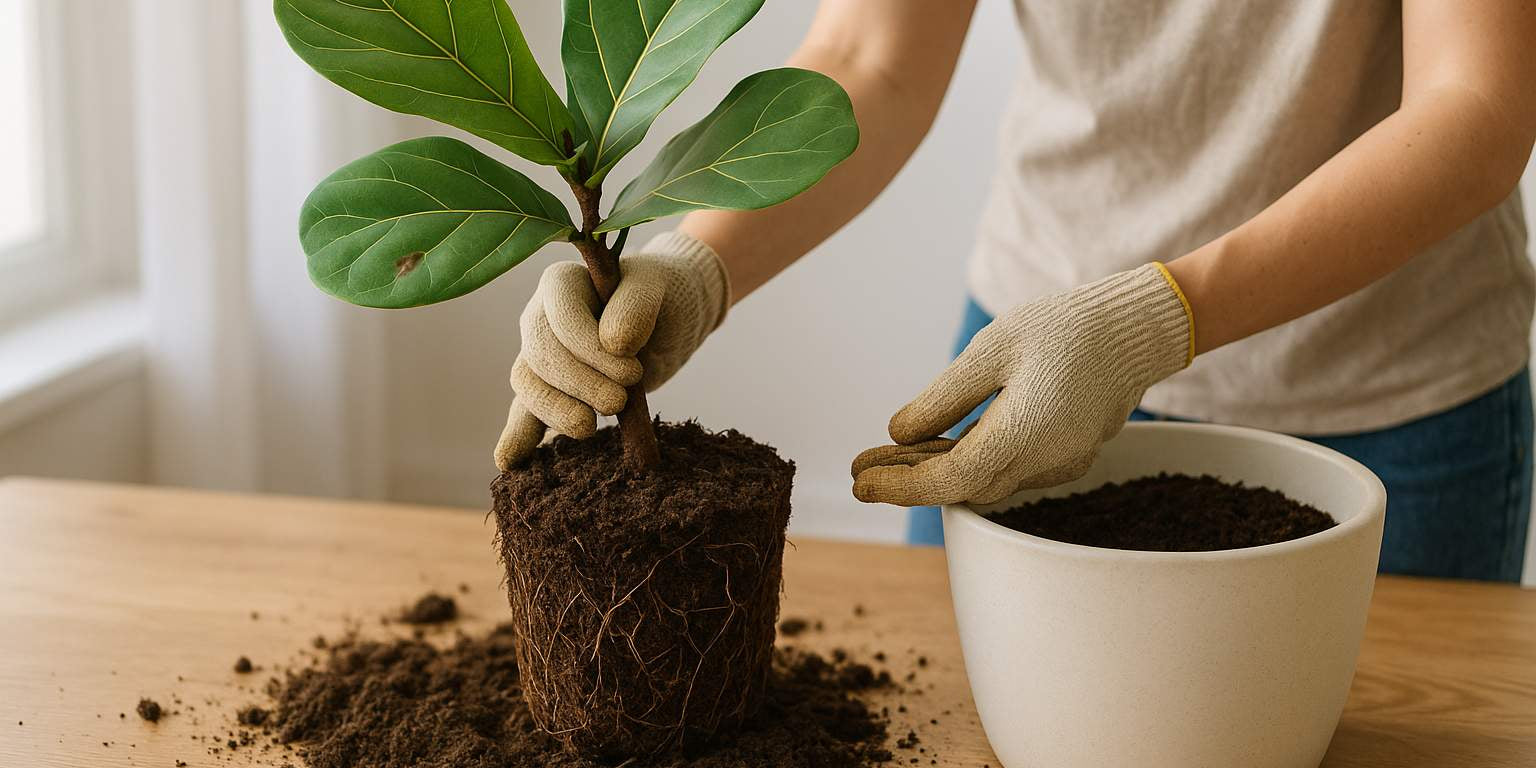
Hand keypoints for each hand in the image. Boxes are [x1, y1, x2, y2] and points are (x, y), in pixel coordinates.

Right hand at [494, 232, 729, 469]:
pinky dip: (518, 437)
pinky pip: (525, 413)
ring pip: (529, 385)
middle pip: (540, 355)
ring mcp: (541, 357)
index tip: (632, 370)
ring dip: (555, 411)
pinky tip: (510, 462)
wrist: (670, 316)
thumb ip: (636, 306)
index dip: (589, 348)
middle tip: (618, 402)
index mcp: (561, 284)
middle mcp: (540, 318)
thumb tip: (614, 343)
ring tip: (589, 429)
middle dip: (578, 383)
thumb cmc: (662, 295)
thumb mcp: (656, 288)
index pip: (558, 317)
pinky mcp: (552, 391)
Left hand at [851, 264, 1192, 505]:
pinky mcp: (1067, 453)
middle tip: (862, 467)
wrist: (1136, 328)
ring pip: (984, 481)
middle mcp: (1044, 461)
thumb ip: (944, 398)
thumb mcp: (992, 350)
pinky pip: (1008, 468)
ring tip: (889, 454)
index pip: (947, 480)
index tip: (858, 482)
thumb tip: (900, 434)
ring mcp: (1060, 462)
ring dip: (937, 472)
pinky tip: (940, 443)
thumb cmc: (1064, 328)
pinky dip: (970, 461)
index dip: (899, 486)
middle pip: (961, 487)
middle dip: (908, 480)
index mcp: (1024, 435)